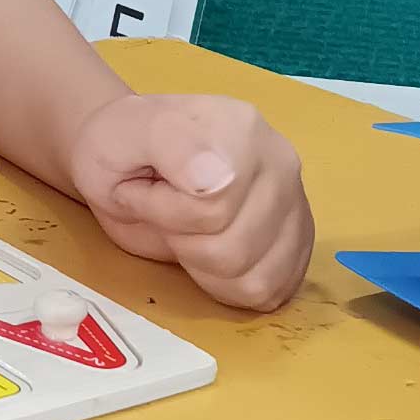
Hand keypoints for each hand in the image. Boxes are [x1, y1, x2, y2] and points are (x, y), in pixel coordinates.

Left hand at [68, 93, 312, 309]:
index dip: (161, 210)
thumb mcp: (122, 131)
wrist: (132, 158)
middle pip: (233, 250)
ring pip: (254, 279)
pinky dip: (228, 285)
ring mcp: (296, 203)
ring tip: (183, 227)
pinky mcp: (299, 243)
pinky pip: (268, 292)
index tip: (137, 186)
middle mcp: (280, 162)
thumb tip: (219, 179)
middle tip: (159, 208)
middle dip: (179, 240)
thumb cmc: (121, 148)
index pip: (212, 205)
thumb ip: (166, 141)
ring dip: (202, 266)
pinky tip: (207, 251)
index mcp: (239, 126)